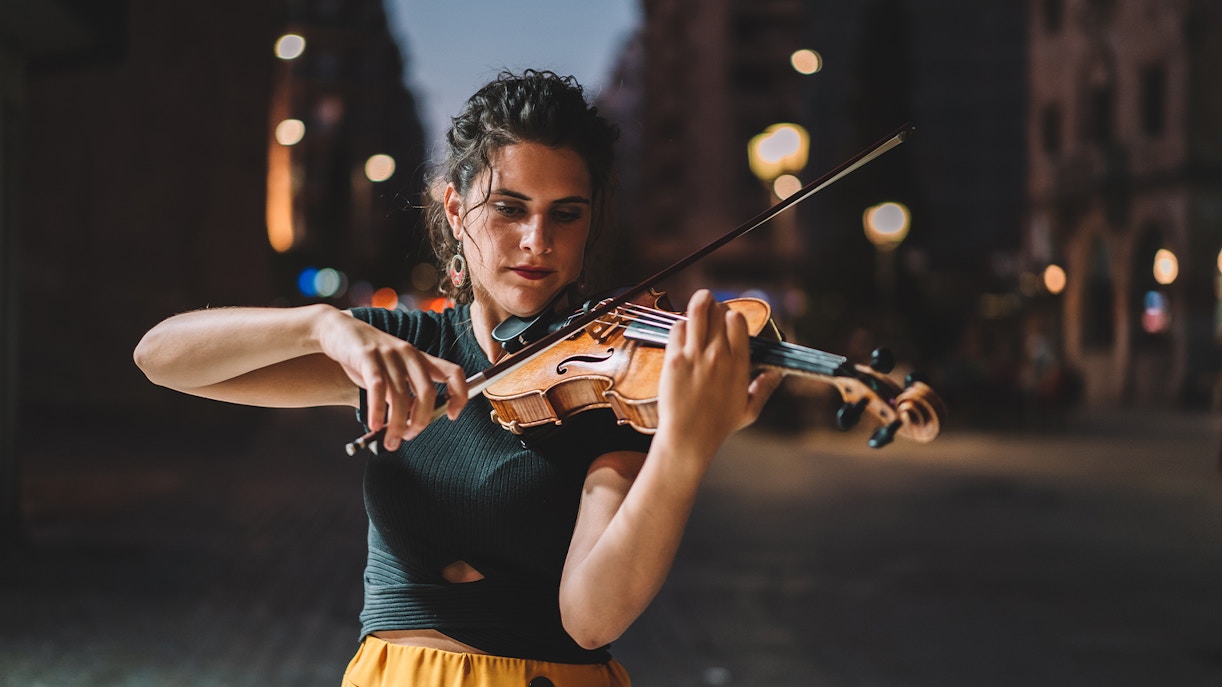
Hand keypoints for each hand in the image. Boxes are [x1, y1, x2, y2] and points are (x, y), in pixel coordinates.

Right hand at [317, 312, 468, 449]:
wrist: (337, 330)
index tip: (451, 416)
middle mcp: (409, 354)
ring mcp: (389, 354)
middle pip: (428, 391)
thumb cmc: (367, 358)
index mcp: (421, 359)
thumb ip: (405, 394)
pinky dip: (377, 411)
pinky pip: (377, 388)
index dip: (460, 395)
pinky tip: (374, 425)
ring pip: (400, 395)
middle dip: (420, 420)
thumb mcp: (392, 374)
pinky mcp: (367, 356)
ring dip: (396, 424)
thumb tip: (412, 423)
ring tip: (390, 441)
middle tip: (408, 436)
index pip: (454, 372)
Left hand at [656, 290, 781, 458]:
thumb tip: (778, 373)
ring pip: (698, 310)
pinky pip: (677, 328)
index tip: (728, 318)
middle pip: (719, 311)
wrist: (689, 438)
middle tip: (711, 310)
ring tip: (700, 300)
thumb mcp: (749, 410)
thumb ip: (765, 388)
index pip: (738, 321)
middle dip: (716, 307)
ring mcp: (696, 356)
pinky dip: (680, 325)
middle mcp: (719, 356)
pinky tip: (682, 331)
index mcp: (739, 364)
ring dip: (699, 302)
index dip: (732, 315)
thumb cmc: (718, 427)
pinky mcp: (675, 360)